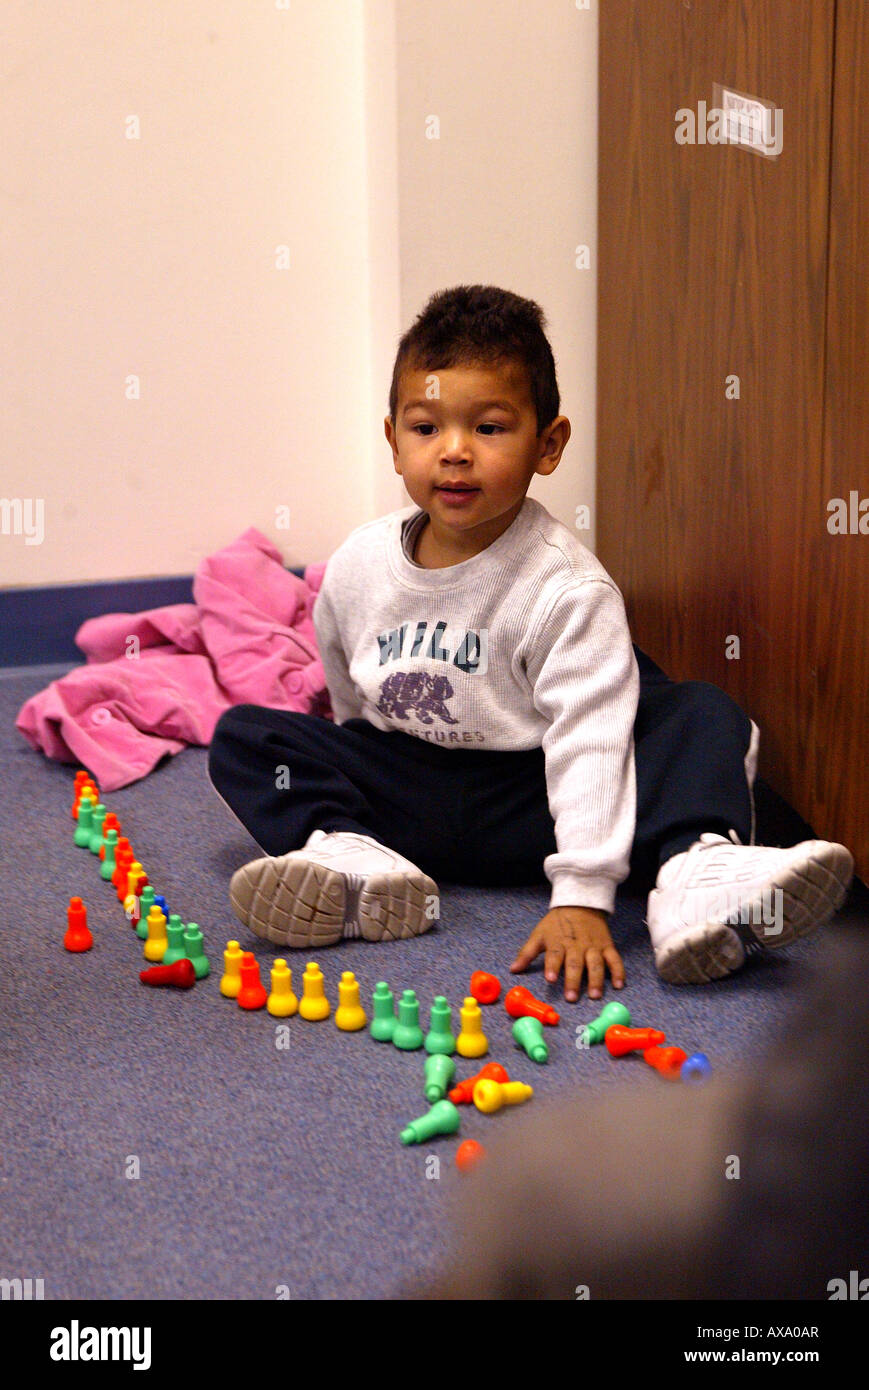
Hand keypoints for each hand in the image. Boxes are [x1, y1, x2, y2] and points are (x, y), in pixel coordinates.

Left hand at [509, 905, 624, 1001]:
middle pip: (575, 964)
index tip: (551, 979)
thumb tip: (513, 970)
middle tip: (572, 997)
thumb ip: (527, 953)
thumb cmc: (557, 924)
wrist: (581, 903)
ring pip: (596, 964)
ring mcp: (593, 947)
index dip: (552, 966)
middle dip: (573, 980)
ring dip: (595, 980)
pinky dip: (618, 971)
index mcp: (558, 942)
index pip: (554, 955)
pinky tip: (619, 984)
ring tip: (594, 995)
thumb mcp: (539, 934)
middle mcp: (576, 946)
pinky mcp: (607, 946)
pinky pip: (615, 959)